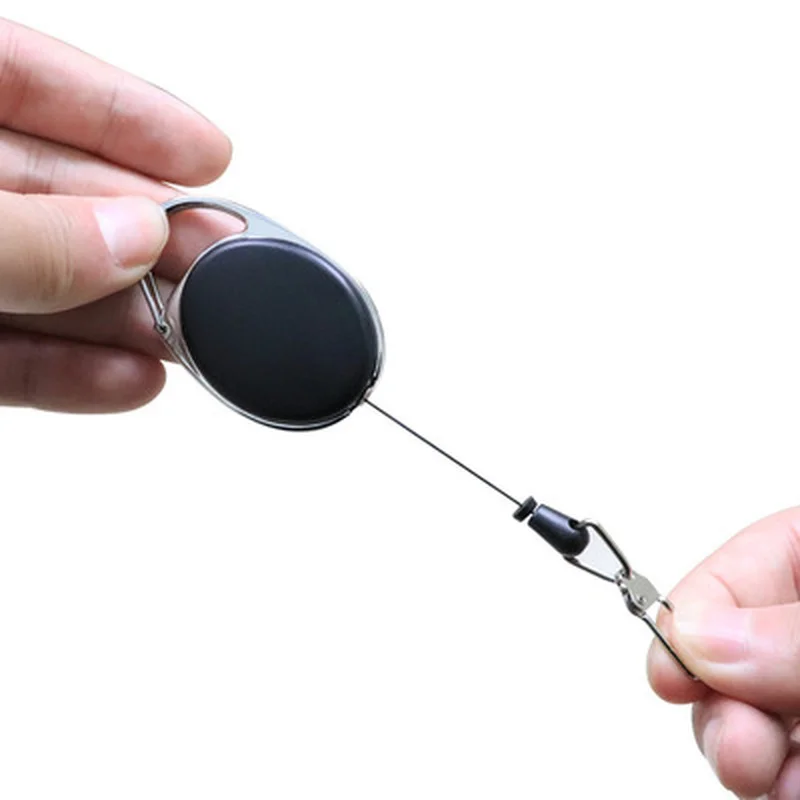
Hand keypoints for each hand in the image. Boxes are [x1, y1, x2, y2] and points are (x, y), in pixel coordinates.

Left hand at [0, 18, 234, 411]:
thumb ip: (24, 236)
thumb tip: (133, 237)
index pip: (20, 78)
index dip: (122, 112)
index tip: (206, 152)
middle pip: (50, 195)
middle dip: (141, 234)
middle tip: (218, 261)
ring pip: (39, 284)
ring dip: (123, 316)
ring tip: (195, 337)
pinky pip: (4, 357)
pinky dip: (68, 375)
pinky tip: (130, 382)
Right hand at [649, 506, 799, 798]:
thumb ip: (790, 628)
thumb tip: (698, 640)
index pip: (721, 583)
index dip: (683, 628)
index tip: (669, 676)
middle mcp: (798, 626)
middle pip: (726, 664)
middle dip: (720, 710)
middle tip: (736, 749)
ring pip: (750, 719)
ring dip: (751, 759)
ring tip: (770, 779)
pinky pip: (786, 761)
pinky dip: (783, 782)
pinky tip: (790, 788)